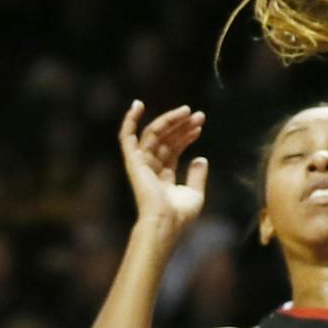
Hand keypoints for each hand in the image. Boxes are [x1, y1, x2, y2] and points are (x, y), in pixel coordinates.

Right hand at [119, 101, 207, 232]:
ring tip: (187, 111)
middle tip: (199, 115)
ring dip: (169, 120)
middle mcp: (151, 167)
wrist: (166, 222)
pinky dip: (129, 121)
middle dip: (182, 125)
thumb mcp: (195, 194)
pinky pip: (127, 137)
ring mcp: (141, 163)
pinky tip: (137, 105)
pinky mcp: (133, 161)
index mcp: (164, 175)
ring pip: (154, 134)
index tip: (199, 125)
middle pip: (166, 139)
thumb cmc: (179, 215)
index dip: (186, 135)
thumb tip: (201, 158)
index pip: (174, 148)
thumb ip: (197, 176)